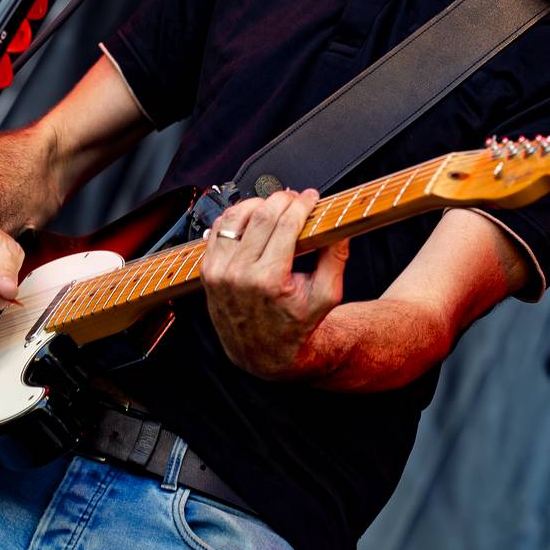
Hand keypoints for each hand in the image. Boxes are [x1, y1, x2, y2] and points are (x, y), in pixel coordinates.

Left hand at [198, 188, 349, 378]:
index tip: (312, 197)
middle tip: (296, 198)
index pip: (285, 225)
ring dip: (257, 204)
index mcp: (269, 281)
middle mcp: (238, 275)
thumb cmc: (295, 325)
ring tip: (275, 206)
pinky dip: (236, 217)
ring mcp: (218, 272)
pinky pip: (218, 230)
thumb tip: (341, 226)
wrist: (263, 352)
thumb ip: (335, 259)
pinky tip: (252, 217)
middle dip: (282, 200)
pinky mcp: (208, 270)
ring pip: (235, 217)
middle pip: (261, 215)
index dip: (301, 205)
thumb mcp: (326, 296)